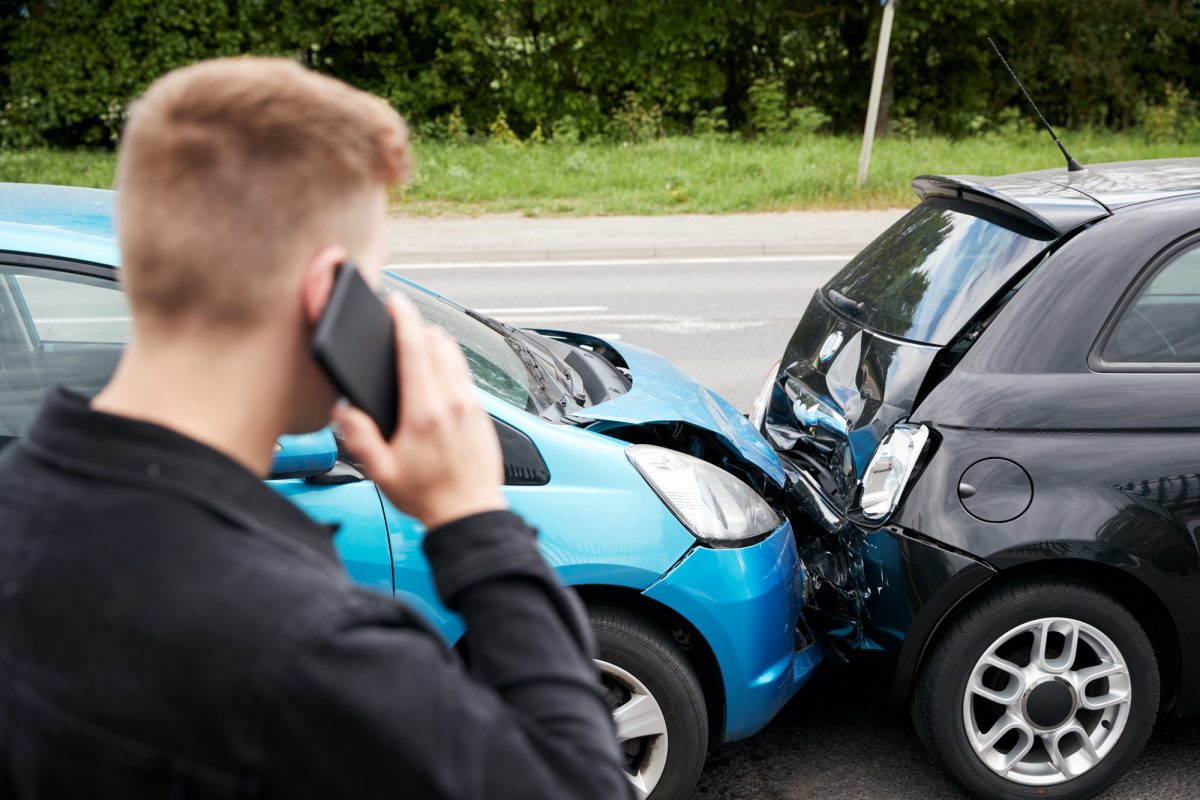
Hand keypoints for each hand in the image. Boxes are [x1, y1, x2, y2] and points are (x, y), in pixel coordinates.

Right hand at [333, 294, 506, 529]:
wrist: (470, 513)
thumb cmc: (428, 496)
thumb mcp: (382, 473)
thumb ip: (360, 439)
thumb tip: (344, 412)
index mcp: (425, 413)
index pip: (416, 351)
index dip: (404, 320)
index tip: (396, 303)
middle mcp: (453, 403)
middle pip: (439, 344)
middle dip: (418, 329)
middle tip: (400, 326)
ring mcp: (472, 406)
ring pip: (456, 356)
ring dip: (436, 344)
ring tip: (417, 346)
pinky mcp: (482, 413)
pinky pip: (465, 375)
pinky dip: (449, 365)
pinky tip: (436, 377)